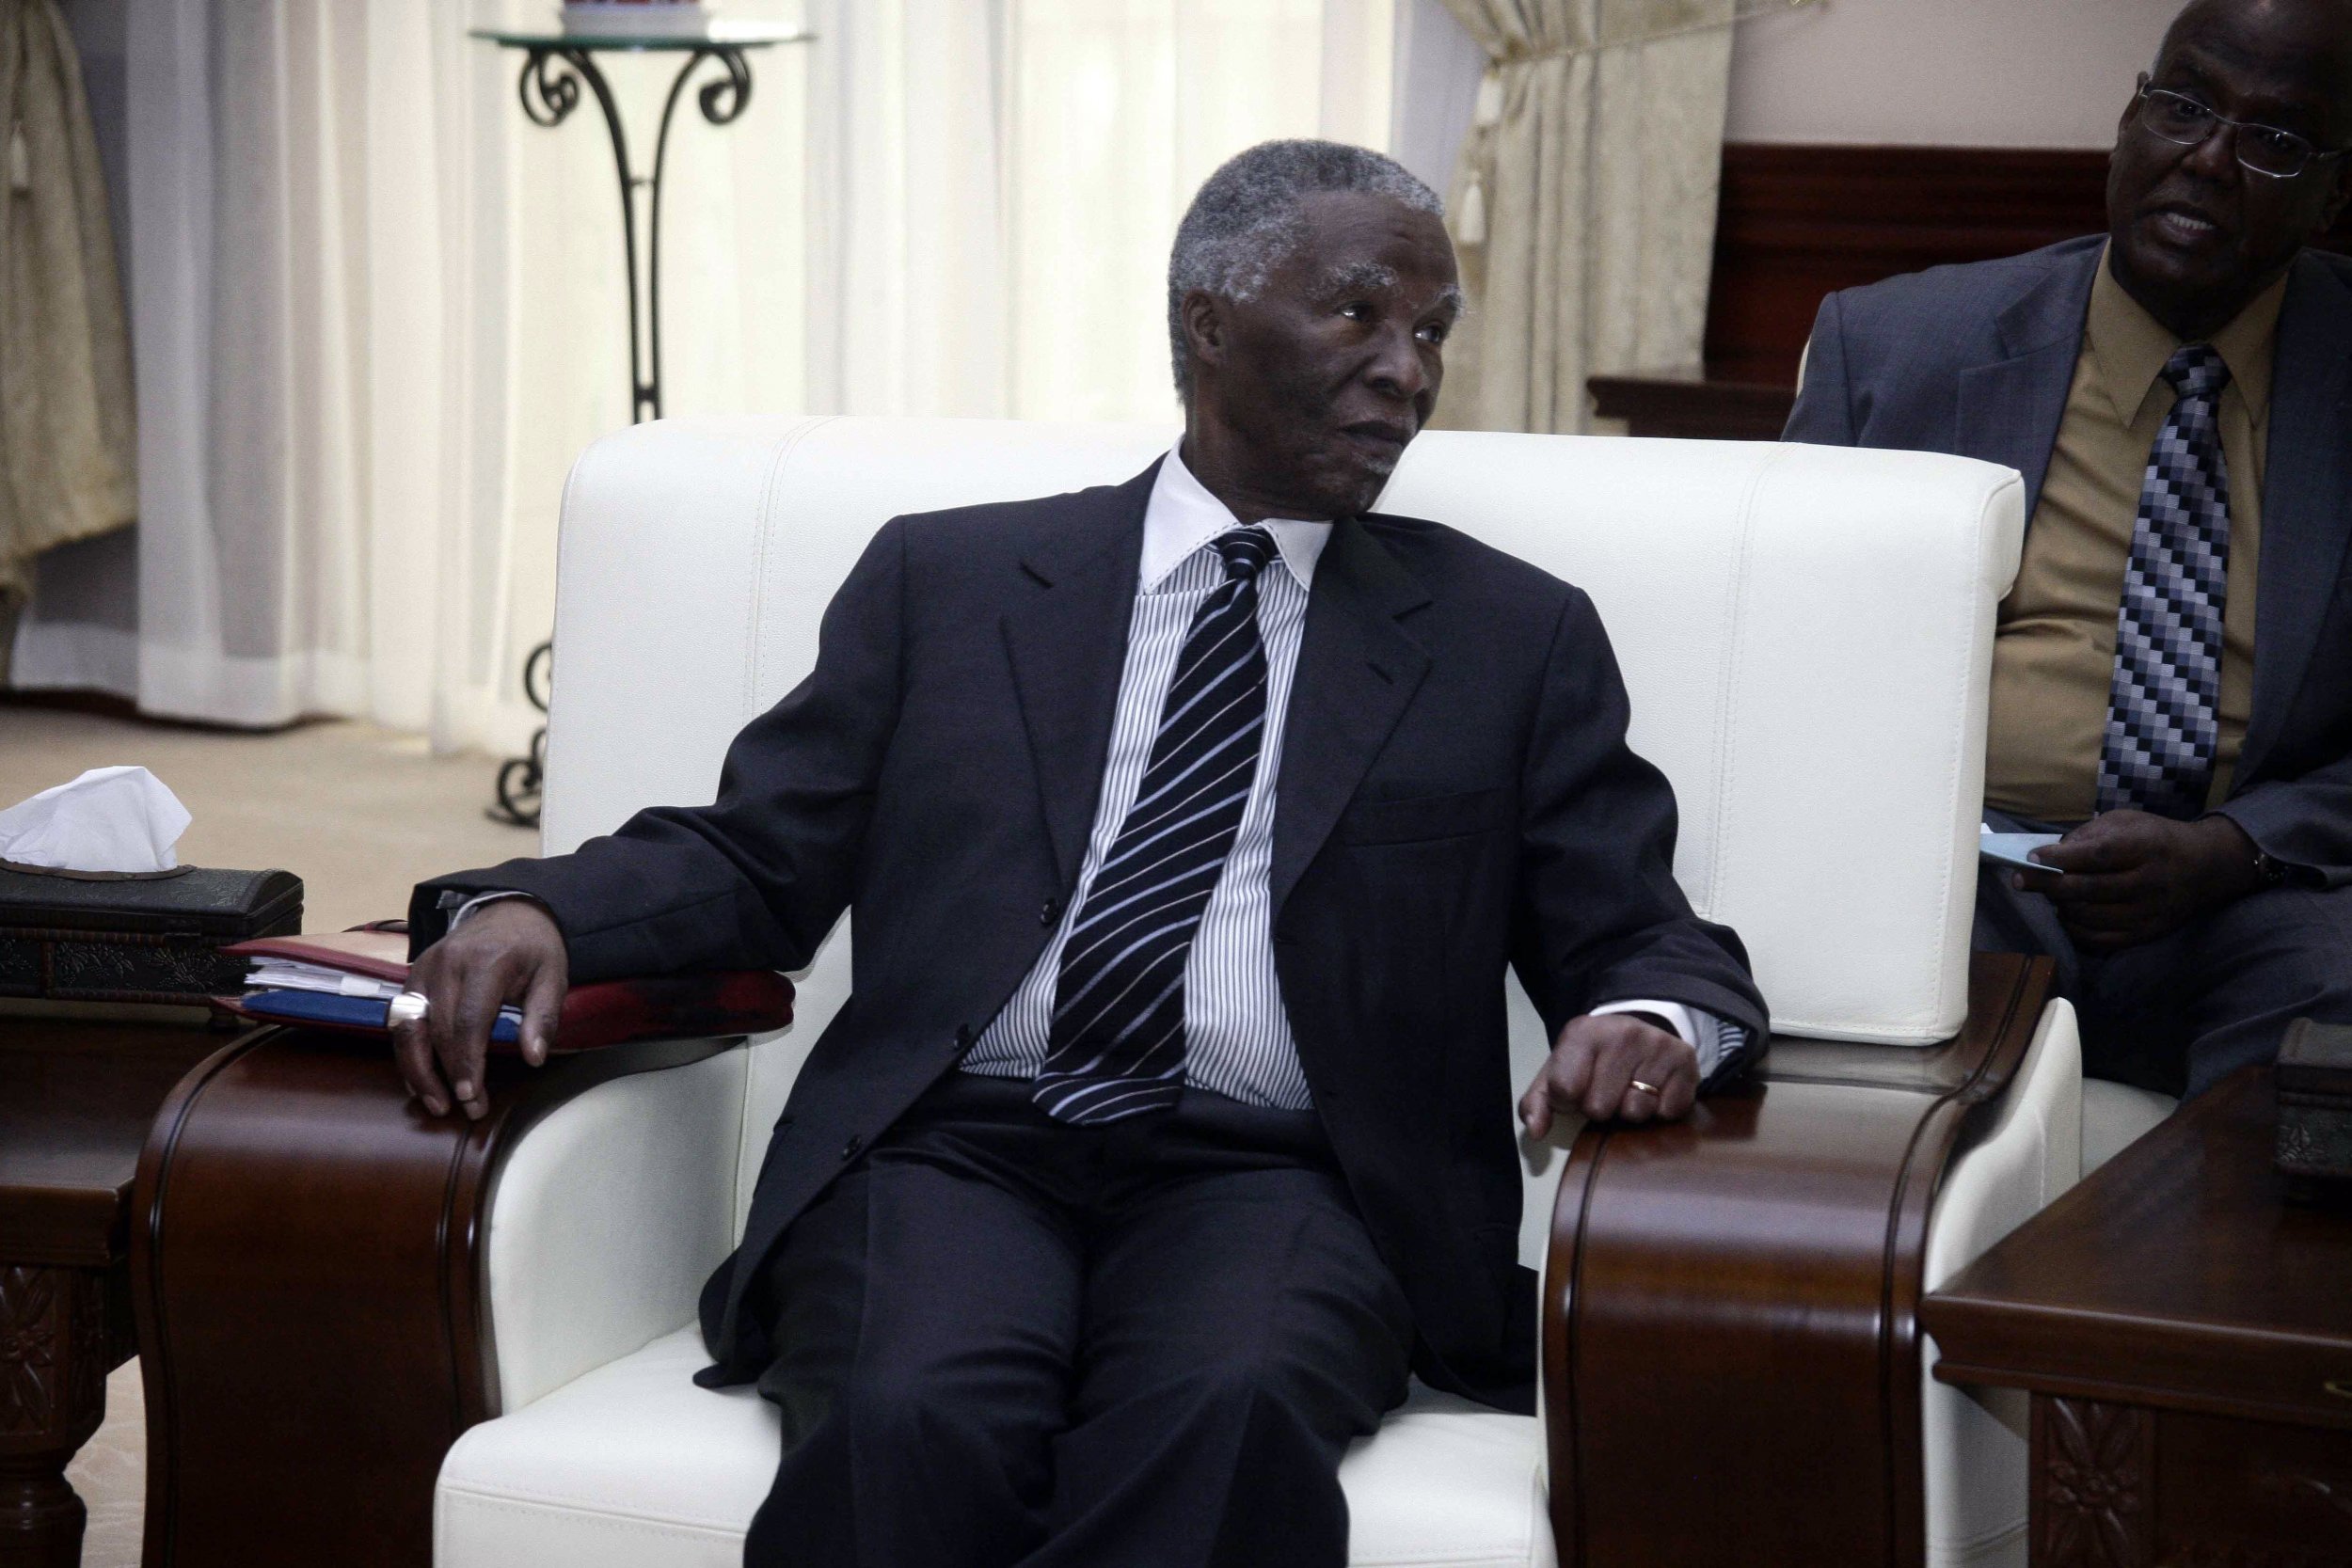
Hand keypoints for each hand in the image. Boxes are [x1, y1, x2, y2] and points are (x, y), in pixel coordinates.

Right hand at [392, 899, 568, 1119]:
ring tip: (434, 1103)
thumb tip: (533, 1058)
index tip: (471, 1096)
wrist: (509, 912)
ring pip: (408, 1028)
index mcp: (485, 961)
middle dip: (447, 1075)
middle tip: (465, 1108)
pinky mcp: (413, 976)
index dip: (466, 1062)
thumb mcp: (553, 975)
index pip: (468, 1021)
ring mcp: (424, 968)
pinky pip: (401, 1019)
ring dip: (416, 1070)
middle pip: (436, 1029)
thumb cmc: (534, 949)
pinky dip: (407, 1052)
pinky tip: (419, 1079)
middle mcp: (447, 964)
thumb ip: (544, 1016)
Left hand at [1518, 1013, 1698, 1137]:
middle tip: (1607, 1090)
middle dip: (1600, 1108)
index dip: (1568, 1100)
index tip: (1577, 1088)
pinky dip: (1660, 1109)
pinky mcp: (1685, 1060)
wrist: (1639, 1029)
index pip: (1565, 1090)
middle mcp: (1622, 1034)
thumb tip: (1536, 1131)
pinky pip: (1668, 1111)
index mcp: (1583, 1033)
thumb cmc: (1591, 1059)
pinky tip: (1655, 1090)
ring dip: (1630, 1111)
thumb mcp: (1558, 1071)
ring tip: (1630, 1090)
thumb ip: (1537, 1102)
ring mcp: (1657, 1045)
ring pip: (1635, 1112)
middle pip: (1600, 1108)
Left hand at [2014, 809, 2262, 952]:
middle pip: (2089, 890)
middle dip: (2049, 885)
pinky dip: (2076, 929)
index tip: (2031, 858)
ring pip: (2091, 916)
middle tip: (2022, 880)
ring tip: (2051, 895)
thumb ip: (2090, 835)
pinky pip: (2101, 940)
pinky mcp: (2148, 934)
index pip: (2097, 856)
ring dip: (2061, 906)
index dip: (2060, 859)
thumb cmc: (2155, 839)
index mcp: (2146, 847)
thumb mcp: (2127, 822)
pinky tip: (2067, 915)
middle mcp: (2151, 882)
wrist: (2204, 867)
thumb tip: (2050, 855)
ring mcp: (2150, 913)